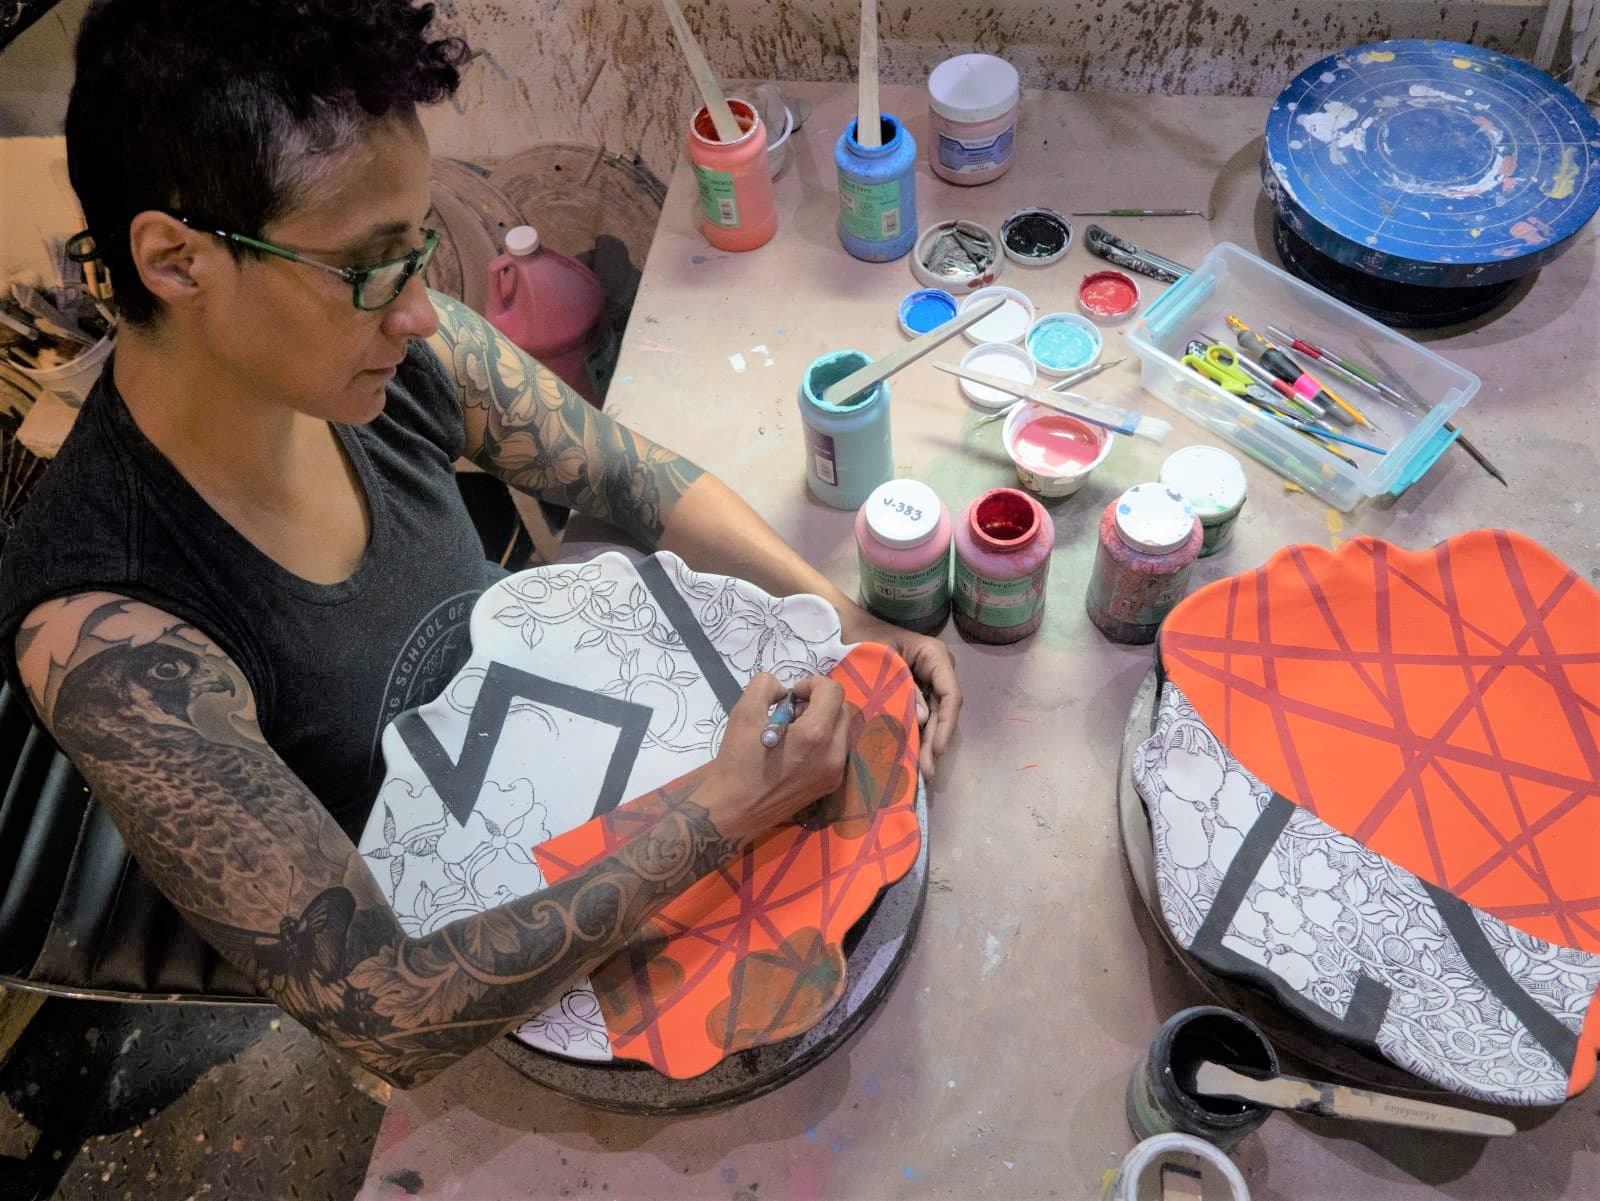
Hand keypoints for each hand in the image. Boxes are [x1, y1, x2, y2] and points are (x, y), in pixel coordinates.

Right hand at [700, 673, 850, 845]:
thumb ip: (765, 686)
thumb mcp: (743, 713)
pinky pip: (836, 751)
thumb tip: (783, 690)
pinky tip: (797, 750)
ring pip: (842, 731)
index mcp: (815, 734)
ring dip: (824, 721)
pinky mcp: (830, 786)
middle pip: (843, 709)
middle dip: (820, 702)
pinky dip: (823, 741)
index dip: (812, 683)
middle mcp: (833, 754)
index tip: (792, 694)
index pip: (833, 691)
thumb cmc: (737, 762)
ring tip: (793, 730)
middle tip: (792, 710)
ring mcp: (835, 773)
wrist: (734, 810)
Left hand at [842, 613, 961, 782]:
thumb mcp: (880, 662)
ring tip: (922, 773)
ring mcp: (927, 681)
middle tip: (927, 771)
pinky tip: (912, 758)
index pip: (950, 693)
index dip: (946, 724)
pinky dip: (917, 736)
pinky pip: (921, 715)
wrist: (844, 628)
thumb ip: (902, 688)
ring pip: (934, 717)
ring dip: (928, 744)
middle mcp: (937, 669)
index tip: (936, 749)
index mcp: (933, 655)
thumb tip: (923, 719)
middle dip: (936, 741)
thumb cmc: (861, 638)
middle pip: (943, 711)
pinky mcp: (915, 691)